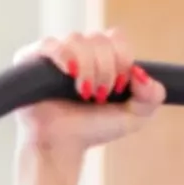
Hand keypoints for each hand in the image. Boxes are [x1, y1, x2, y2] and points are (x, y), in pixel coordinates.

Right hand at [13, 30, 165, 152]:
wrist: (64, 146)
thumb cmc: (94, 129)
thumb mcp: (135, 117)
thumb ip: (152, 96)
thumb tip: (142, 73)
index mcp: (101, 57)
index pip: (117, 38)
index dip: (123, 59)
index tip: (120, 88)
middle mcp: (78, 50)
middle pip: (100, 39)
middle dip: (107, 70)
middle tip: (100, 96)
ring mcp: (55, 53)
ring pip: (78, 40)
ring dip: (88, 69)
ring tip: (84, 93)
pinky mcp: (31, 59)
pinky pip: (51, 44)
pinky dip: (65, 57)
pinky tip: (71, 73)